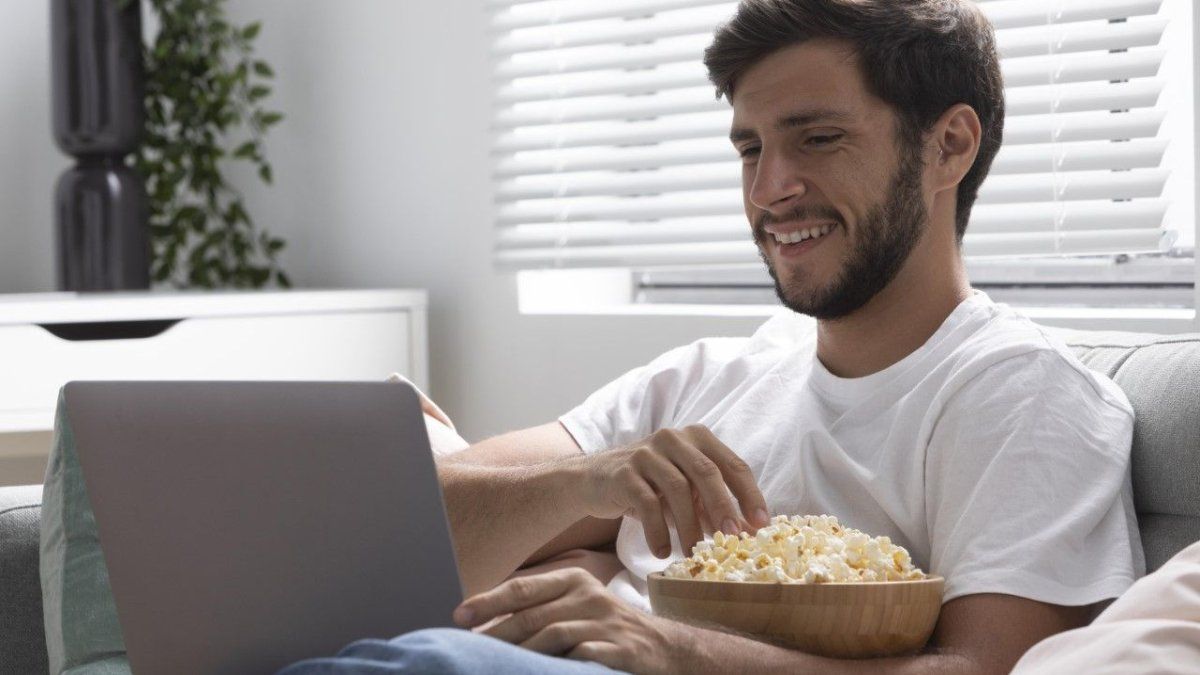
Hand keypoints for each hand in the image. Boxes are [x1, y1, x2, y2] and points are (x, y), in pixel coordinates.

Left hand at [454, 567, 693, 674]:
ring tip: (499, 665)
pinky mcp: (620, 649)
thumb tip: (487, 622)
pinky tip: (541, 672)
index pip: (522, 588)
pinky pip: (582, 655)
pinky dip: (559, 665)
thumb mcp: (577, 606)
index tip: (460, 615)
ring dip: (522, 653)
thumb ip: (540, 608)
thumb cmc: (607, 628)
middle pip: (532, 615)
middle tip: (471, 647)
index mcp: (573, 581)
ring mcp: (606, 623)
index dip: (488, 601)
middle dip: (497, 633)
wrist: (664, 650)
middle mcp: (588, 596)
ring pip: (552, 636)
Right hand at [570, 424, 769, 557]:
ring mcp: (646, 453)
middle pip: (707, 472)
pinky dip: (658, 531)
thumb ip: (711, 505)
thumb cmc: (649, 487)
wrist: (593, 481)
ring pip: (678, 489)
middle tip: (732, 538)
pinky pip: (647, 503)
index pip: (732, 464)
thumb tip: (746, 533)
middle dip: (723, 507)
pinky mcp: (624, 472)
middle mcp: (673, 438)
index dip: (750, 494)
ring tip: (694, 554)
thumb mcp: (685, 491)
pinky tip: (662, 551)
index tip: (762, 524)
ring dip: (689, 526)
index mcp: (696, 438)